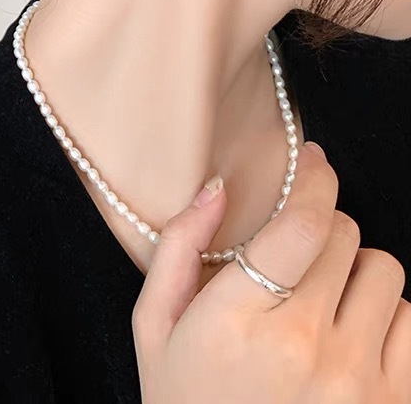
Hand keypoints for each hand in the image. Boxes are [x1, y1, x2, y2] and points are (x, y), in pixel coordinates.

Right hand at [132, 142, 410, 401]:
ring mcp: (356, 381)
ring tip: (324, 295)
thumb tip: (217, 185)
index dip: (314, 178)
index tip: (311, 162)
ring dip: (355, 269)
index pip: (302, 222)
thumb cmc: (185, 402)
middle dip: (322, 226)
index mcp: (238, 319)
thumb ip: (178, 247)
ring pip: (384, 271)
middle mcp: (304, 345)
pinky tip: (351, 333)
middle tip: (298, 248)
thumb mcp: (154, 328)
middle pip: (344, 234)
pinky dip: (387, 315)